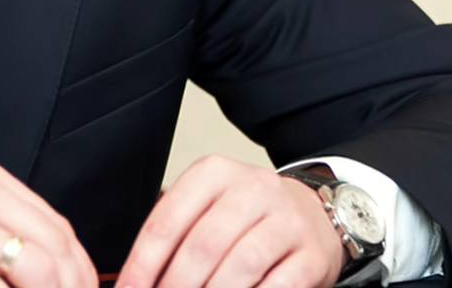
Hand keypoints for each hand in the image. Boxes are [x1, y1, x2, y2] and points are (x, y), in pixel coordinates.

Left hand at [115, 156, 344, 287]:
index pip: (168, 220)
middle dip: (175, 285)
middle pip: (203, 245)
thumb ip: (175, 234)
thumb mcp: (208, 207)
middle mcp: (253, 189)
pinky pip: (279, 285)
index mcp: (214, 174)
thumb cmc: (247, 216)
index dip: (143, 263)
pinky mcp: (313, 254)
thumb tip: (137, 276)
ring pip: (241, 265)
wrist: (313, 213)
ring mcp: (287, 220)